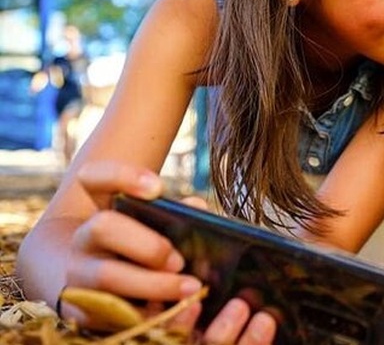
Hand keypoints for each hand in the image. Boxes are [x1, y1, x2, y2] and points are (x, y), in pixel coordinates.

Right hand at [61, 161, 202, 328]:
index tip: (157, 187)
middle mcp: (82, 238)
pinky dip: (146, 315)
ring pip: (106, 277)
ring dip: (152, 284)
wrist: (88, 283)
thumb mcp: (148, 223)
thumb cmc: (132, 244)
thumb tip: (197, 209)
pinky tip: (173, 311)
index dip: (124, 177)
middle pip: (103, 227)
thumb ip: (173, 210)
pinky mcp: (84, 310)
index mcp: (97, 207)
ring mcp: (77, 274)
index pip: (95, 177)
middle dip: (146, 243)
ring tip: (190, 287)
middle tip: (179, 259)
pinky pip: (113, 315)